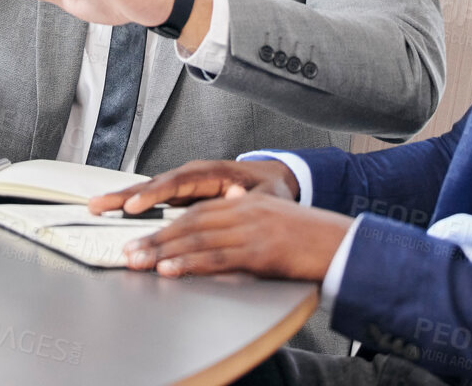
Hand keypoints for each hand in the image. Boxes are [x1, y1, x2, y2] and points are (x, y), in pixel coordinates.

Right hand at [89, 157, 299, 214]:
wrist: (272, 181)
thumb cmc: (269, 189)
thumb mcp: (266, 196)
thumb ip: (250, 197)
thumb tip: (236, 196)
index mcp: (212, 172)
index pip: (179, 182)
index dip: (155, 194)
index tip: (135, 206)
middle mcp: (193, 175)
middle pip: (154, 184)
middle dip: (125, 194)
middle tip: (99, 204)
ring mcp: (184, 184)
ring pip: (148, 190)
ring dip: (121, 198)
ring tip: (95, 205)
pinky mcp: (180, 195)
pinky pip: (152, 199)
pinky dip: (130, 204)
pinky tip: (112, 211)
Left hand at [123, 189, 350, 280]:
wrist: (343, 244)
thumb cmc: (310, 236)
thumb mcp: (273, 219)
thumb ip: (245, 215)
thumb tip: (225, 205)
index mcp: (245, 202)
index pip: (196, 211)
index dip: (166, 224)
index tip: (141, 236)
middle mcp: (243, 211)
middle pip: (189, 223)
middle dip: (155, 238)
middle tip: (128, 251)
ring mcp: (251, 230)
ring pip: (197, 239)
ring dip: (163, 252)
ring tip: (138, 262)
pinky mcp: (260, 251)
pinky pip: (218, 257)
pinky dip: (190, 263)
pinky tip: (170, 269)